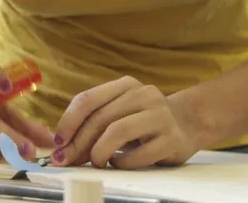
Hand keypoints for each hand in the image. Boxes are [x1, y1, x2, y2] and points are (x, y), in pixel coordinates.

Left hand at [50, 76, 200, 168]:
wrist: (189, 123)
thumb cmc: (144, 121)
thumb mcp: (120, 111)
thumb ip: (95, 122)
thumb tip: (63, 147)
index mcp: (126, 85)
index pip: (88, 99)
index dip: (68, 122)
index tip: (58, 142)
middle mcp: (143, 94)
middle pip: (100, 118)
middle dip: (78, 143)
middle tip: (68, 160)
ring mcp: (160, 115)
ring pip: (118, 131)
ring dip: (99, 152)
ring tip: (96, 162)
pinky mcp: (172, 139)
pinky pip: (139, 154)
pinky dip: (122, 162)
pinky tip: (118, 163)